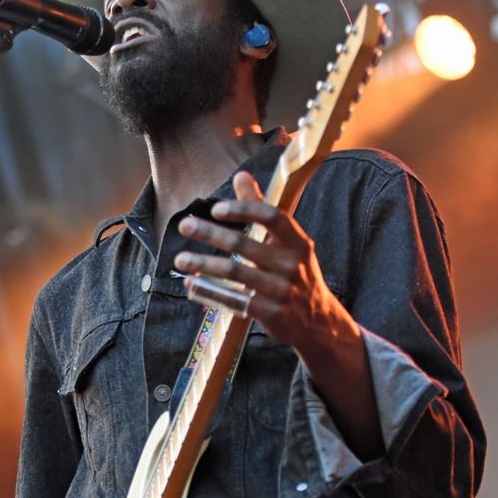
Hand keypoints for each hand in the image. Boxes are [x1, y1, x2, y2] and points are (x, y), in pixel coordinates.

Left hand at [174, 171, 383, 458]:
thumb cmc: (296, 272)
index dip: (244, 209)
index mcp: (298, 242)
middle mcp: (291, 265)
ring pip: (234, 273)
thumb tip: (241, 176)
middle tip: (184, 225)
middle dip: (210, 233)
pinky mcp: (269, 313)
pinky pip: (233, 300)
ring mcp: (281, 291)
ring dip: (203, 264)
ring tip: (179, 260)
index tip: (216, 207)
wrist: (318, 321)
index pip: (272, 217)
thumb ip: (261, 208)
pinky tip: (191, 284)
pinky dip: (209, 291)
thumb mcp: (288, 242)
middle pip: (244, 244)